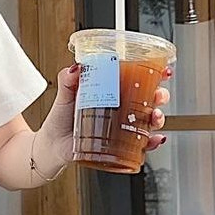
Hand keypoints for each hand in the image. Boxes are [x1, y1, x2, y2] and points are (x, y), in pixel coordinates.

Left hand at [39, 63, 173, 164]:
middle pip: (150, 100)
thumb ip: (68, 81)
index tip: (164, 71)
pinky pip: (139, 145)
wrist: (50, 146)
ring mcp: (121, 129)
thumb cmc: (59, 120)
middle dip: (161, 97)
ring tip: (154, 118)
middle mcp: (121, 110)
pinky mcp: (117, 147)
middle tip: (159, 96)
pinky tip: (153, 140)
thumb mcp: (64, 96)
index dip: (155, 75)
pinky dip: (150, 143)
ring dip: (158, 119)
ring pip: (149, 122)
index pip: (138, 81)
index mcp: (112, 93)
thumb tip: (76, 68)